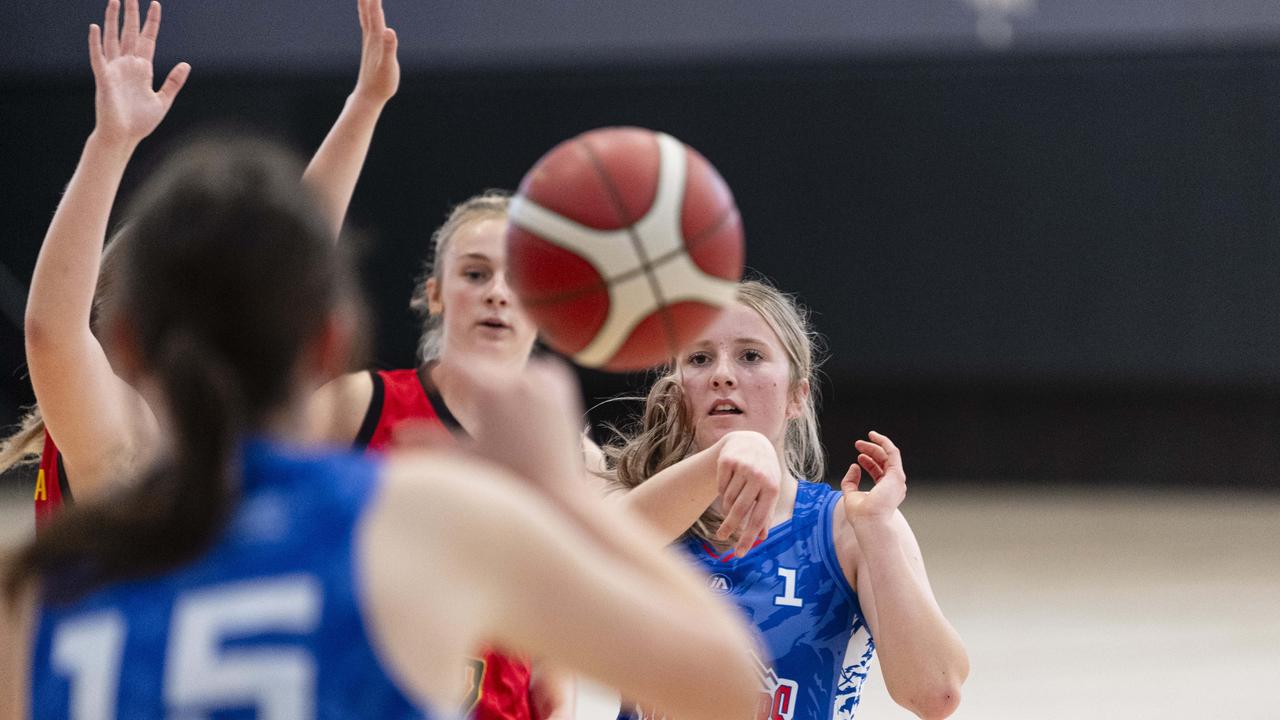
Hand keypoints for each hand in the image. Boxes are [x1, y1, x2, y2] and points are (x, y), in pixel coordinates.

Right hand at [89, 0, 188, 146]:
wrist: (125, 137)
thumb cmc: (141, 122)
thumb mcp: (163, 100)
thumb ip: (173, 82)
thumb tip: (186, 64)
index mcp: (142, 69)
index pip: (148, 39)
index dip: (151, 22)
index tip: (155, 4)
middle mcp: (128, 65)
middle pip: (130, 33)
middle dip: (131, 14)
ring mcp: (114, 70)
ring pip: (113, 39)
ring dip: (112, 21)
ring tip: (113, 2)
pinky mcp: (104, 78)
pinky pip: (98, 57)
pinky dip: (96, 43)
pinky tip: (95, 28)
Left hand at [352, 0, 398, 104]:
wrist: (368, 96)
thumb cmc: (381, 83)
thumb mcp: (388, 66)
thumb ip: (389, 48)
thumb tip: (389, 31)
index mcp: (375, 38)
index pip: (375, 12)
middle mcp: (370, 37)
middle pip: (367, 10)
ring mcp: (369, 42)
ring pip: (365, 16)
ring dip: (366, 3)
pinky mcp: (370, 48)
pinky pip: (367, 25)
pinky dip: (367, 15)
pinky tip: (368, 15)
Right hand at [440, 356, 584, 492]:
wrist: (555, 491)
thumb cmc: (504, 481)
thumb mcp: (462, 458)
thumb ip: (426, 441)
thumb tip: (396, 433)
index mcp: (491, 390)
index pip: (456, 363)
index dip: (443, 374)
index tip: (437, 384)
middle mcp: (520, 378)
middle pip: (482, 367)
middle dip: (473, 384)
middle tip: (478, 415)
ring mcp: (545, 378)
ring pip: (508, 370)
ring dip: (500, 384)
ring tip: (502, 420)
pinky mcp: (562, 382)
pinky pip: (535, 371)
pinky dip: (527, 384)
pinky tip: (526, 413)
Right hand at [713, 431, 782, 556]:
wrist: (751, 440)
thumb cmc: (764, 471)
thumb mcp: (770, 489)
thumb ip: (766, 513)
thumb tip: (763, 538)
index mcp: (772, 487)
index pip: (758, 518)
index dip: (748, 538)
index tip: (739, 554)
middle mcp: (759, 476)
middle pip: (739, 510)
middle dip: (729, 527)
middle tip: (721, 536)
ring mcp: (743, 467)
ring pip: (728, 499)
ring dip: (727, 505)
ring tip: (730, 501)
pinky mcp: (728, 461)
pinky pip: (720, 486)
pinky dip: (722, 490)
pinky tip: (728, 484)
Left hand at [841, 431, 907, 521]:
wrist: (869, 523)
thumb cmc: (861, 515)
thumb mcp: (851, 495)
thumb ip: (850, 482)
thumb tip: (853, 467)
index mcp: (885, 491)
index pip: (879, 472)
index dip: (869, 462)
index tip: (858, 457)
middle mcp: (894, 485)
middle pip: (884, 462)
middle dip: (871, 451)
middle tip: (857, 444)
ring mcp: (897, 481)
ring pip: (888, 456)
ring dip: (875, 446)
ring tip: (859, 442)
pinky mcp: (896, 476)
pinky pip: (893, 453)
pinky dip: (884, 443)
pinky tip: (874, 437)